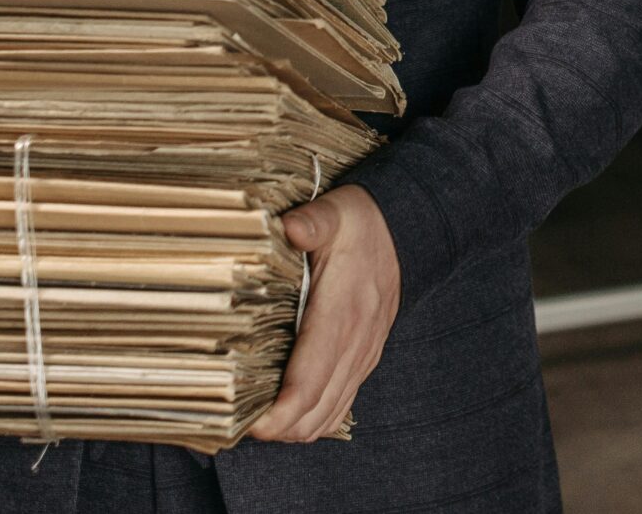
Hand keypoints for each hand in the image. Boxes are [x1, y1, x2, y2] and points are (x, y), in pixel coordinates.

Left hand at [251, 184, 401, 442]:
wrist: (405, 231)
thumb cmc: (361, 224)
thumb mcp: (336, 213)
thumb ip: (313, 222)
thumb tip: (289, 228)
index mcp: (342, 314)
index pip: (308, 383)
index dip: (277, 413)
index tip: (247, 422)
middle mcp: (356, 344)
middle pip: (314, 411)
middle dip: (277, 428)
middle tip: (236, 420)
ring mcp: (363, 356)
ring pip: (327, 416)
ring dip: (293, 427)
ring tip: (256, 419)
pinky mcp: (365, 360)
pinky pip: (340, 406)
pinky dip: (313, 418)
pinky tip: (288, 411)